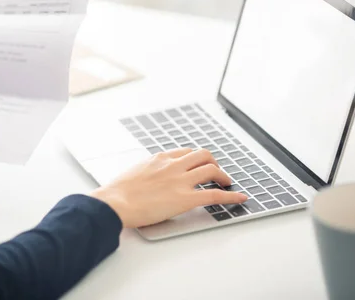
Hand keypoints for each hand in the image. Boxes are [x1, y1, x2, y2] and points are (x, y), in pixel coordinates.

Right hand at [90, 148, 247, 228]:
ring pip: (211, 169)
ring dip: (223, 175)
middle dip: (213, 162)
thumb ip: (147, 172)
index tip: (200, 163)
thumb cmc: (117, 193)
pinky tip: (240, 198)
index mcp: (159, 158)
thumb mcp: (134, 173)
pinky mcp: (185, 198)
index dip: (197, 158)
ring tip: (227, 183)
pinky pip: (215, 194)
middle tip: (216, 172)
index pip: (185, 152)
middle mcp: (173, 165)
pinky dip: (231, 196)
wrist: (114, 202)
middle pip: (203, 155)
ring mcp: (180, 181)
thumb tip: (149, 180)